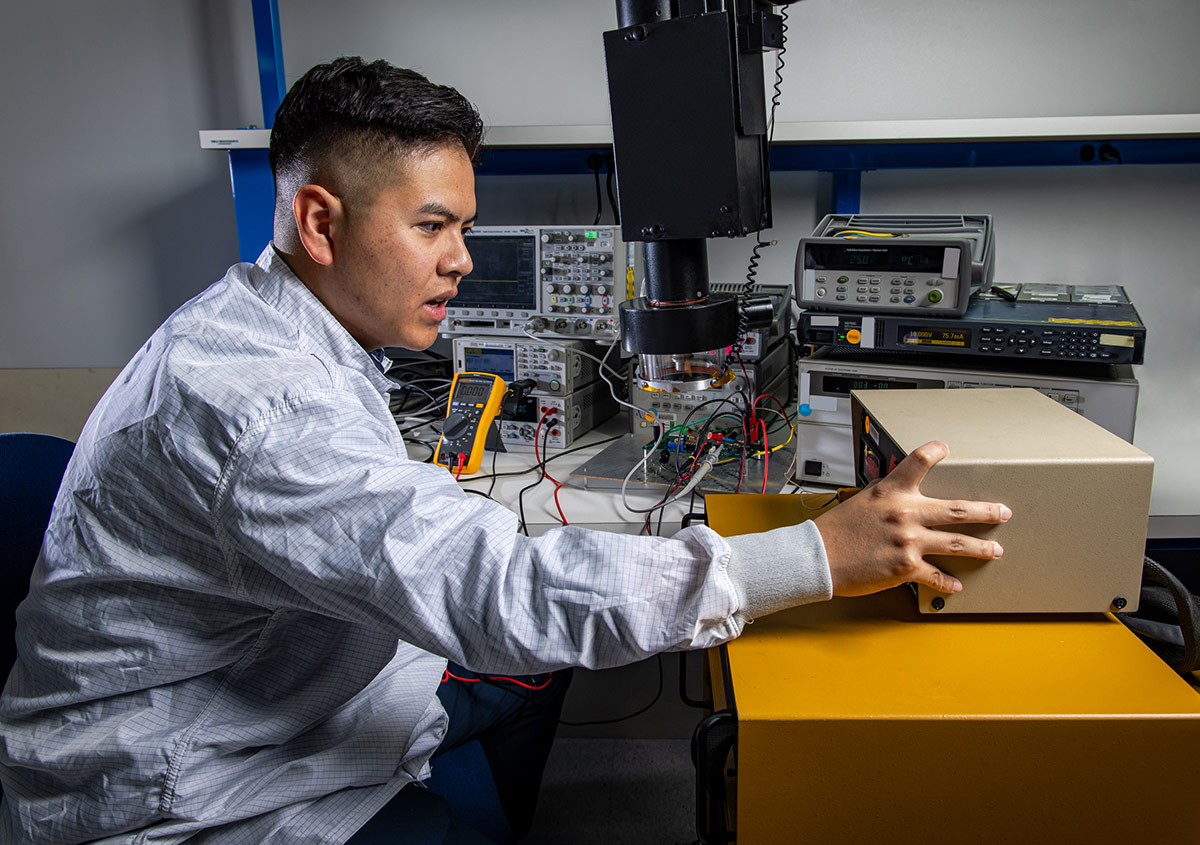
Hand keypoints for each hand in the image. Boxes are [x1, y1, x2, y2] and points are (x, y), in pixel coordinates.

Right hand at [812, 441, 1010, 596]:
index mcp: (891, 492)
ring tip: (995, 551)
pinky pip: (936, 576)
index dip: (936, 450)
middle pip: (956, 510)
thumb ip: (887, 498)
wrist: (817, 556)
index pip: (919, 461)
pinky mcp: (906, 568)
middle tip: (1002, 512)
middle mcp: (905, 514)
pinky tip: (956, 585)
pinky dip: (948, 582)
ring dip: (981, 548)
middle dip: (986, 511)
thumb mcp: (861, 501)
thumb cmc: (835, 531)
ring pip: (958, 544)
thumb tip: (902, 501)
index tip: (946, 448)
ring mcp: (909, 542)